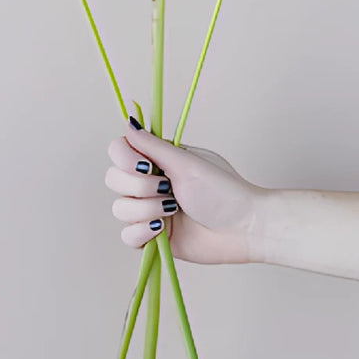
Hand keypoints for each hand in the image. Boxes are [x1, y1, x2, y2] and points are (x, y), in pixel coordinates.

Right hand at [105, 123, 261, 263]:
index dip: (125, 159)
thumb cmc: (225, 192)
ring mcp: (150, 210)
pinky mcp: (153, 236)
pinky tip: (164, 228)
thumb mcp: (187, 164)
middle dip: (139, 188)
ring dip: (146, 210)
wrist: (244, 229)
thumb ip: (153, 146)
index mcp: (158, 160)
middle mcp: (150, 183)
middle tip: (169, 190)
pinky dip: (143, 232)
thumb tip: (128, 122)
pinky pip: (127, 236)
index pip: (118, 151)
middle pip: (113, 180)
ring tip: (173, 210)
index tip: (147, 167)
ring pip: (120, 209)